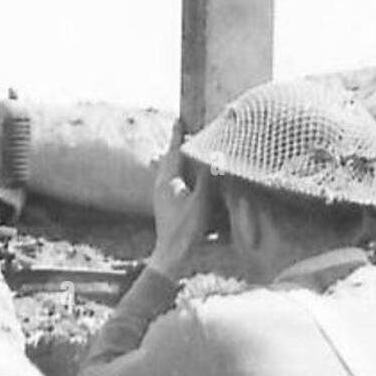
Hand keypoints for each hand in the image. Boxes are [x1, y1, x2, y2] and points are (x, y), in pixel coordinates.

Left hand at [148, 120, 213, 278]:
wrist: (172, 256)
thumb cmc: (186, 229)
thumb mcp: (201, 201)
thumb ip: (208, 177)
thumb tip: (214, 156)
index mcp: (167, 181)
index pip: (174, 151)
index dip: (178, 136)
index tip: (179, 120)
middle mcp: (161, 186)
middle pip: (170, 160)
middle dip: (179, 147)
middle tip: (187, 133)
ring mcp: (162, 197)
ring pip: (170, 173)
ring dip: (180, 162)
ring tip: (187, 153)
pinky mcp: (165, 207)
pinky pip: (173, 184)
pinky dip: (181, 177)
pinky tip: (188, 182)